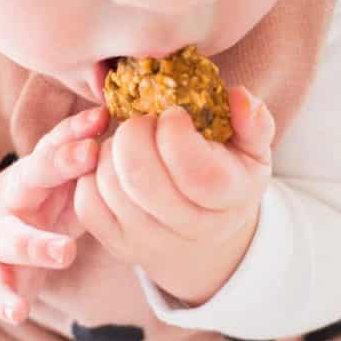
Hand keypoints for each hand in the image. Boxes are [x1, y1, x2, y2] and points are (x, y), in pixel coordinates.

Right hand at [0, 107, 108, 323]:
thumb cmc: (40, 208)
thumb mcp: (62, 185)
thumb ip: (85, 163)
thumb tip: (129, 127)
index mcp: (35, 177)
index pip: (52, 146)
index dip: (74, 132)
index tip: (101, 118)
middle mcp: (14, 201)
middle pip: (29, 178)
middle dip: (57, 165)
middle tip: (90, 154)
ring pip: (9, 237)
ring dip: (35, 244)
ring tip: (66, 252)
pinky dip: (1, 299)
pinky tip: (17, 313)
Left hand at [75, 87, 274, 304]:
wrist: (202, 234)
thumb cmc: (226, 178)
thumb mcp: (251, 150)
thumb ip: (253, 122)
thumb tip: (238, 97)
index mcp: (230, 199)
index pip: (195, 171)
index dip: (175, 133)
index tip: (173, 114)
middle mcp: (190, 228)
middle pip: (141, 178)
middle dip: (133, 133)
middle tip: (142, 121)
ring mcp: (149, 241)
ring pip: (109, 186)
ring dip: (110, 150)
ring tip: (130, 143)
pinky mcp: (117, 243)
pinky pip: (87, 204)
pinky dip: (91, 174)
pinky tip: (111, 164)